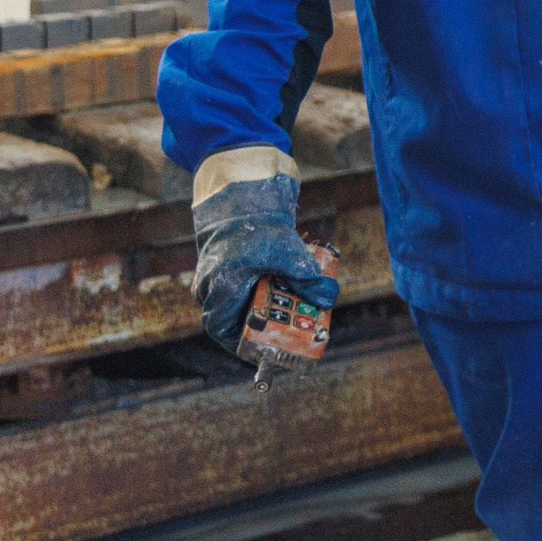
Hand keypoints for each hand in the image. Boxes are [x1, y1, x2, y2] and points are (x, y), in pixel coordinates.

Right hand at [191, 170, 339, 356]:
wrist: (243, 192)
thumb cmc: (257, 226)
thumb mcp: (286, 253)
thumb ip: (307, 278)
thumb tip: (328, 299)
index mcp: (220, 290)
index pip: (225, 330)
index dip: (245, 343)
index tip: (269, 348)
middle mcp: (213, 287)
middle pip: (240, 317)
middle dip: (268, 322)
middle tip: (295, 325)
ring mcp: (217, 276)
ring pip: (245, 300)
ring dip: (270, 302)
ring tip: (298, 300)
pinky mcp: (227, 265)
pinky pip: (246, 285)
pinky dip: (267, 285)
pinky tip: (288, 279)